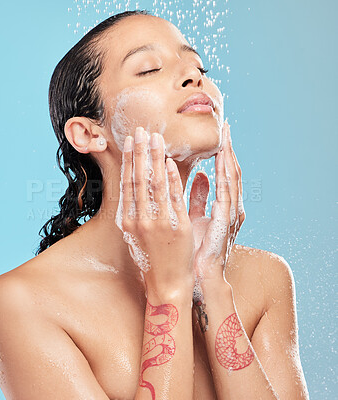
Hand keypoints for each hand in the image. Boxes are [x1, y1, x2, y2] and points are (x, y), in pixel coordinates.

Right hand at [120, 127, 194, 293]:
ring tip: (155, 138)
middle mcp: (140, 220)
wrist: (167, 284)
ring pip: (155, 184)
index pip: (128, 184)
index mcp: (128, 221)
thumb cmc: (151, 260)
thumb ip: (133, 214)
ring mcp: (158, 223)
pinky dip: (172, 178)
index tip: (130, 142)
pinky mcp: (177, 227)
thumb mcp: (135, 237)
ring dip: (155, 159)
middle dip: (140, 153)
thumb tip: (131, 193)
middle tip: (141, 130)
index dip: (129, 161)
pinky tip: (170, 162)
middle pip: (139, 180)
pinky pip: (174, 198)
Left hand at [188, 121, 244, 284]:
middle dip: (229, 148)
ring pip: (231, 180)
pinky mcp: (224, 224)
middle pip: (231, 172)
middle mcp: (230, 208)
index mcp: (223, 206)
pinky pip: (224, 195)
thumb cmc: (196, 248)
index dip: (223, 152)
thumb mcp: (196, 218)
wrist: (201, 276)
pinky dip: (222, 176)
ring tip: (225, 136)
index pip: (224, 173)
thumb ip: (200, 197)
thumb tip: (202, 175)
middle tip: (226, 126)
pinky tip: (218, 161)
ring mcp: (230, 216)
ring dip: (228, 157)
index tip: (220, 133)